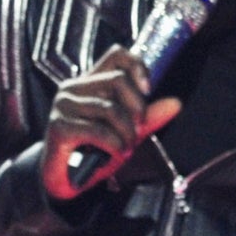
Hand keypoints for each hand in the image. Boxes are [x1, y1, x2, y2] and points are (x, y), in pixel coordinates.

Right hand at [40, 44, 181, 200]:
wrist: (64, 179)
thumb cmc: (92, 152)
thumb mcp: (126, 132)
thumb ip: (148, 118)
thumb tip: (175, 103)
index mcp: (88, 83)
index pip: (116, 55)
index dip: (137, 66)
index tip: (147, 90)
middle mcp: (73, 88)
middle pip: (117, 80)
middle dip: (138, 107)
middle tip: (139, 130)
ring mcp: (63, 106)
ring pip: (110, 108)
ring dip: (127, 133)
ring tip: (127, 148)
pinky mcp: (59, 126)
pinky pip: (98, 130)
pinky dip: (115, 145)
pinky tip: (117, 153)